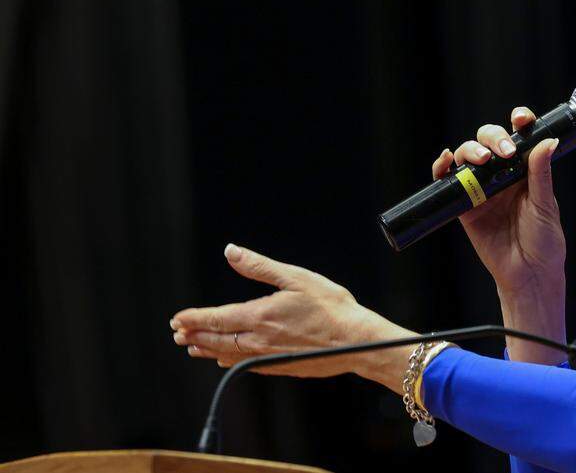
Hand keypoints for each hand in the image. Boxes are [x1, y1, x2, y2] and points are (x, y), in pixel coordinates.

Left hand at [171, 244, 414, 386]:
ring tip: (193, 347)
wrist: (356, 341)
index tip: (177, 318)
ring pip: (228, 354)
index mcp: (259, 316)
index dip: (194, 318)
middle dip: (194, 335)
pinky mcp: (280, 367)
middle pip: (216, 339)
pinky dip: (229, 360)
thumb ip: (259, 266)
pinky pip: (245, 365)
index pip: (216, 318)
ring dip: (208, 349)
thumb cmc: (331, 308)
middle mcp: (258, 340)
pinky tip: (225, 359)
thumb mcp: (296, 277)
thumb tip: (232, 251)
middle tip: (177, 332)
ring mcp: (268, 357)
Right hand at [432, 106, 565, 291]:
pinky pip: (448, 182)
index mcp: (525, 171)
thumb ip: (541, 173)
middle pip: (488, 141)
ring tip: (482, 159)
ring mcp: (481, 189)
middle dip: (492, 137)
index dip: (518, 122)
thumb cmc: (544, 242)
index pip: (519, 137)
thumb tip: (548, 141)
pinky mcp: (465, 206)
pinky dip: (442, 168)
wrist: (529, 275)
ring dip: (470, 150)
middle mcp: (501, 175)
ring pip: (467, 156)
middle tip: (503, 153)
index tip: (520, 119)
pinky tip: (445, 161)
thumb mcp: (545, 205)